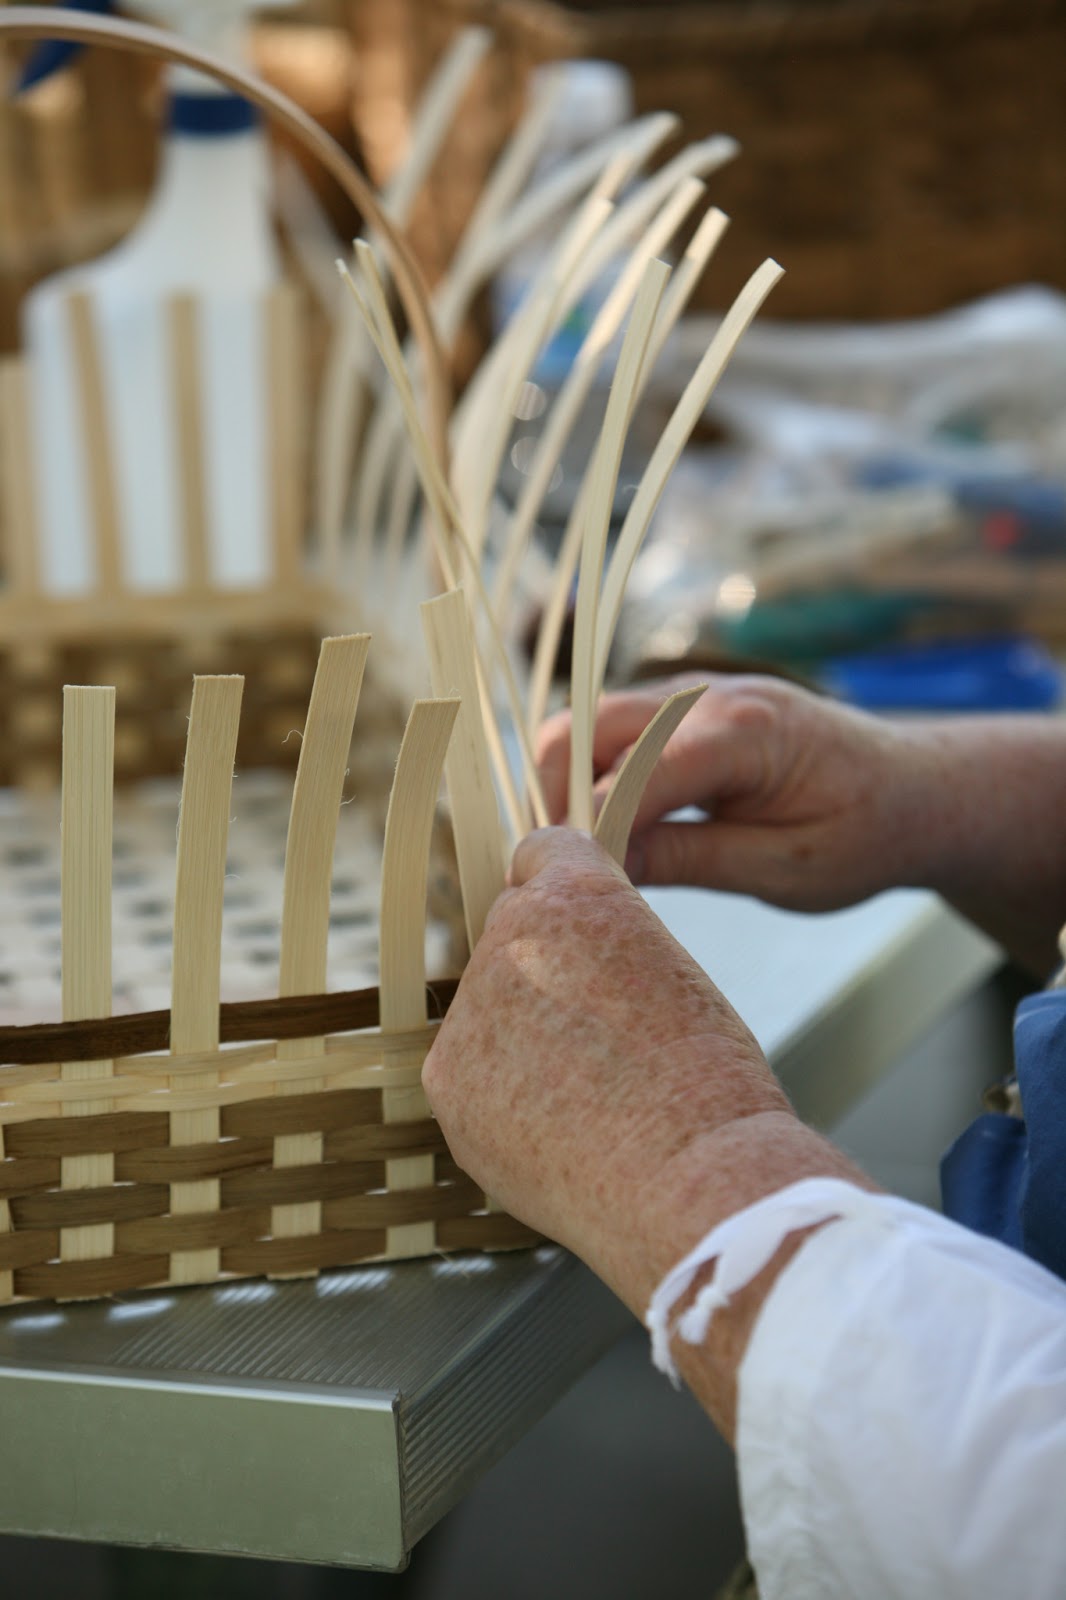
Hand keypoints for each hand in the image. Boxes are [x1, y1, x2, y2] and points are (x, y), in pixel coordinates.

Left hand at [422, 827, 790, 1303]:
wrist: (694, 1178)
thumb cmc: (709, 1082)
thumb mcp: (671, 968)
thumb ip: (602, 944)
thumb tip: (566, 961)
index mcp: (577, 892)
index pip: (541, 853)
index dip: (564, 895)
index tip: (578, 931)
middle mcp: (510, 934)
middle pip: (511, 937)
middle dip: (544, 974)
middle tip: (600, 1038)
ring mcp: (470, 1009)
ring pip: (487, 1010)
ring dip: (521, 1040)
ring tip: (590, 1098)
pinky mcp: (445, 1079)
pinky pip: (468, 1074)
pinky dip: (502, 1099)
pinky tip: (559, 1131)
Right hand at [537, 673, 922, 910]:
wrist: (914, 790)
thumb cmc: (865, 832)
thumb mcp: (786, 869)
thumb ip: (692, 859)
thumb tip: (602, 868)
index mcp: (745, 731)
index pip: (633, 776)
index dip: (591, 834)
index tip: (573, 890)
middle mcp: (710, 696)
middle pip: (586, 728)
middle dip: (556, 798)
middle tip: (559, 871)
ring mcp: (694, 694)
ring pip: (589, 725)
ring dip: (568, 785)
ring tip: (577, 856)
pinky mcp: (685, 710)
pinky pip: (615, 732)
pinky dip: (593, 775)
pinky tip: (606, 831)